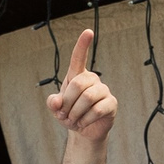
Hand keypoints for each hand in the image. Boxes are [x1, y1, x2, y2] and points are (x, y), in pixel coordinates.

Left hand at [45, 29, 116, 143]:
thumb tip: (57, 101)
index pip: (79, 57)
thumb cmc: (70, 115)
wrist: (83, 131)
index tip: (88, 32)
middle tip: (64, 115)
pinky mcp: (111, 103)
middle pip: (77, 84)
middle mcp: (92, 79)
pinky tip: (83, 123)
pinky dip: (85, 120)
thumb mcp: (56, 109)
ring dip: (75, 113)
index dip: (83, 45)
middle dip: (67, 103)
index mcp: (77, 76)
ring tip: (73, 120)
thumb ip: (52, 103)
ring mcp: (103, 90)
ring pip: (87, 98)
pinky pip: (96, 110)